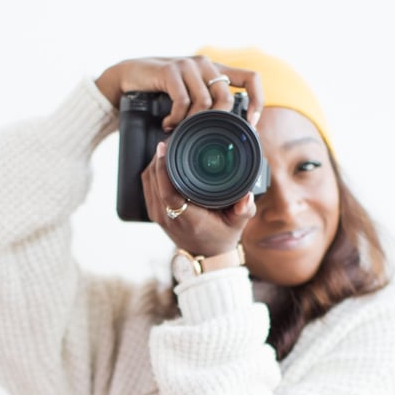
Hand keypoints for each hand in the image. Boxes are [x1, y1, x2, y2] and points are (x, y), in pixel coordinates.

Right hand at [95, 55, 262, 130]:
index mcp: (216, 70)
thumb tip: (228, 133)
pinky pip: (183, 101)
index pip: (251, 78)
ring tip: (179, 130)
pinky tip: (168, 124)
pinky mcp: (170, 70)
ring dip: (192, 123)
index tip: (251, 123)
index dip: (257, 100)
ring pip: (205, 101)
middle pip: (227, 96)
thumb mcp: (190, 95)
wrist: (129, 75)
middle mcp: (205, 64)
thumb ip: (208, 106)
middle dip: (217, 121)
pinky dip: (177, 118)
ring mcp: (188, 65)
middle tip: (202, 134)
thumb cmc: (162, 90)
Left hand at [142, 141, 256, 257]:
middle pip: (153, 181)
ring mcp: (159, 215)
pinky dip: (153, 171)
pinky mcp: (154, 213)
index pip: (168, 192)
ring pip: (148, 180)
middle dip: (159, 157)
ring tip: (168, 147)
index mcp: (187, 218)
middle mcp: (169, 217)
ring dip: (155, 162)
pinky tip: (163, 161)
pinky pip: (147, 185)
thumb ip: (244, 210)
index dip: (163, 169)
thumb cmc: (222, 236)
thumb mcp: (237, 224)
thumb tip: (247, 196)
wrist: (207, 256)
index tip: (164, 148)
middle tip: (172, 139)